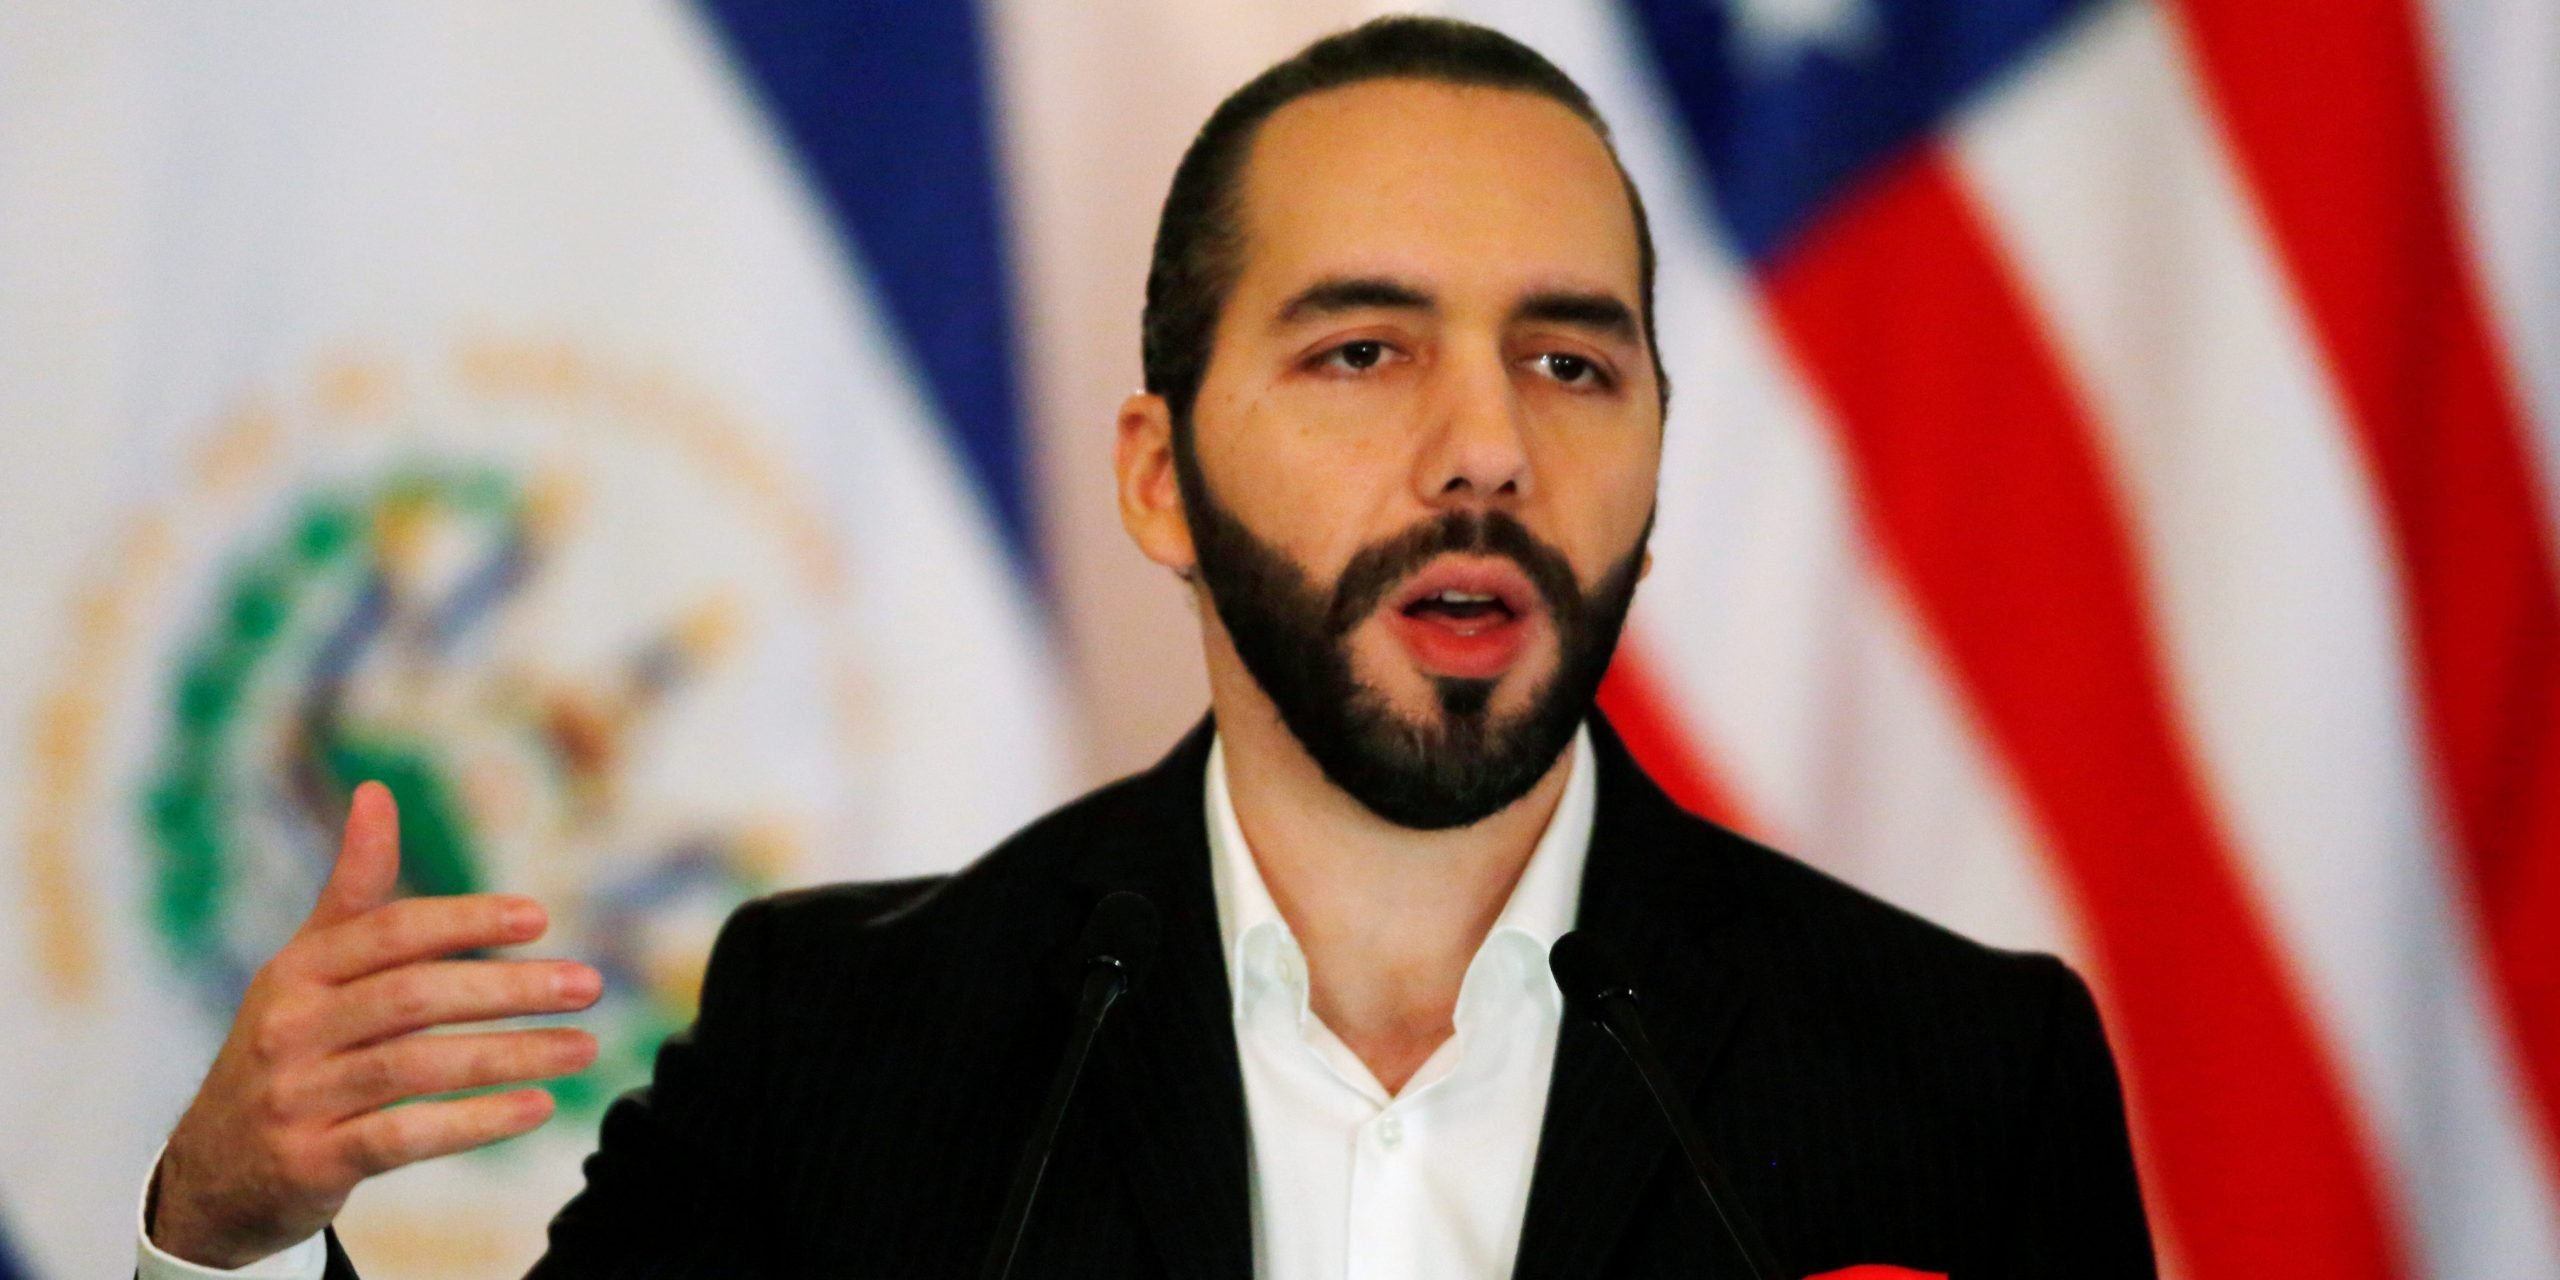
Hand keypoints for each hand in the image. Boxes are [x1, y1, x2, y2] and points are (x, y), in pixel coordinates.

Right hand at [149, 781, 603, 1266]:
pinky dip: (476, 1122)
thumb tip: (376, 790)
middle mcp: (291, 1028)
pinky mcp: (312, 1161)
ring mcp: (298, 1097)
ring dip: (512, 1055)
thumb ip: (353, 887)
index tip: (540, 917)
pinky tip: (537, 1107)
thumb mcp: (305, 966)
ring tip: (584, 1048)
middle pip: (414, 997)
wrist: (215, 1171)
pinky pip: (406, 1136)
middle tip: (589, 985)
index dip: (465, 920)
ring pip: (418, 1067)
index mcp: (297, 971)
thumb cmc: (286, 1048)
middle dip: (508, 988)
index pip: (389, 931)